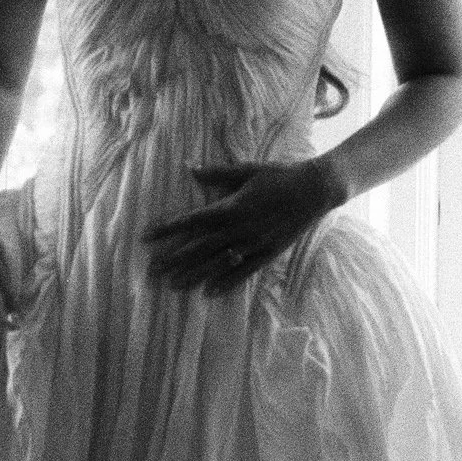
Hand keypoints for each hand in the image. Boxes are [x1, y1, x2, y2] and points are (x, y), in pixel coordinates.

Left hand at [143, 158, 340, 292]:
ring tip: (173, 286)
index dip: (167, 229)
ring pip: (217, 263)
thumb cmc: (279, 175)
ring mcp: (253, 244)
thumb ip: (216, 174)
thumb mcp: (246, 170)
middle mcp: (238, 229)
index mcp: (230, 207)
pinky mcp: (267, 253)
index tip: (146, 237)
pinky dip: (226, 282)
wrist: (315, 190)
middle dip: (173, 259)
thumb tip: (189, 167)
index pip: (190, 220)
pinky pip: (243, 272)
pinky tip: (209, 292)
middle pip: (198, 247)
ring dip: (193, 275)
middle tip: (151, 271)